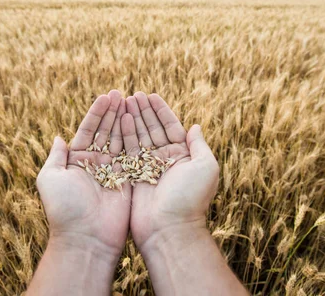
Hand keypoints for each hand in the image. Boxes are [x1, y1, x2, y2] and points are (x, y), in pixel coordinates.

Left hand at [36, 90, 129, 256]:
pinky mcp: (128, 181)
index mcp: (76, 161)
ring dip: (124, 121)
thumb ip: (55, 157)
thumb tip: (58, 138)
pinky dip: (134, 139)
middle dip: (113, 112)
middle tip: (121, 93)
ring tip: (131, 101)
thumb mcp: (50, 178)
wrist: (86, 237)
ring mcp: (113, 172)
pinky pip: (132, 156)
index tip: (106, 96)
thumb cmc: (65, 209)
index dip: (97, 113)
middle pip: (105, 132)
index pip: (88, 130)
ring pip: (119, 140)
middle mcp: (95, 164)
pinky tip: (137, 123)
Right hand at [121, 92, 219, 248]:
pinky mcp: (133, 176)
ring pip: (139, 137)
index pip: (171, 127)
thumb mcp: (205, 168)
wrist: (170, 229)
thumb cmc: (190, 198)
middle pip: (153, 129)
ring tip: (124, 102)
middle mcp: (165, 160)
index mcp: (182, 156)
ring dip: (132, 119)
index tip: (151, 95)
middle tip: (133, 95)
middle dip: (143, 111)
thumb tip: (195, 126)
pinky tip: (120, 121)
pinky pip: (128, 151)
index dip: (161, 111)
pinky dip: (124, 135)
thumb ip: (199, 146)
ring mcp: (148, 168)